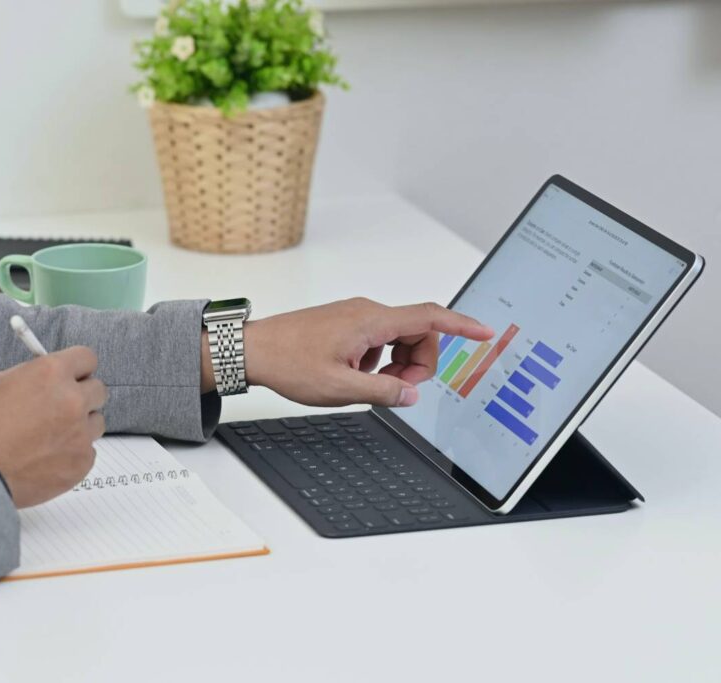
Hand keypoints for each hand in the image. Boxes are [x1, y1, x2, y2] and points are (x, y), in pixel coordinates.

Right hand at [0, 347, 107, 507]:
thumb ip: (31, 374)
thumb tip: (47, 376)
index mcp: (52, 373)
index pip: (86, 358)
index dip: (78, 367)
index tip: (73, 375)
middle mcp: (73, 400)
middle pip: (98, 390)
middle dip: (82, 395)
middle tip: (62, 406)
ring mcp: (81, 433)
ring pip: (96, 422)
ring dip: (81, 425)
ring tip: (51, 436)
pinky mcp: (82, 462)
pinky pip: (89, 451)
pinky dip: (73, 452)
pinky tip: (48, 457)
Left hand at [204, 298, 492, 407]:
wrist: (252, 349)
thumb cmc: (287, 362)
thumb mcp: (340, 388)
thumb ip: (383, 391)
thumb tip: (412, 393)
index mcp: (370, 321)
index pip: (429, 317)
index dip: (462, 326)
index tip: (485, 332)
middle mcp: (367, 311)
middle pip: (418, 332)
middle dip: (419, 362)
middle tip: (398, 389)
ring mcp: (355, 315)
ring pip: (398, 338)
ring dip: (396, 363)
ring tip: (367, 384)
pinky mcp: (346, 323)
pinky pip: (378, 340)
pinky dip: (378, 360)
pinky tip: (352, 375)